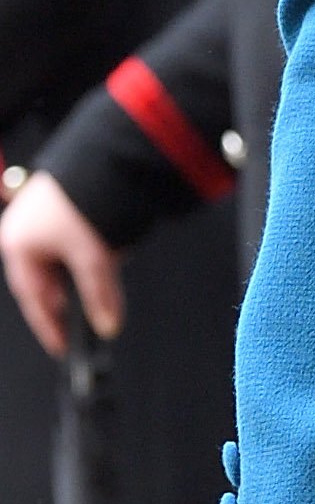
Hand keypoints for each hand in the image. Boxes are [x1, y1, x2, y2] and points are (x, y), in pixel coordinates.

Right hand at [0, 172, 122, 355]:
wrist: (102, 156)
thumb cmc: (85, 201)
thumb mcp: (94, 256)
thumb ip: (100, 295)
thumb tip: (108, 326)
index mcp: (18, 246)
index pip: (33, 298)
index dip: (48, 326)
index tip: (62, 348)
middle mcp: (21, 233)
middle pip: (44, 283)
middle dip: (65, 304)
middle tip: (82, 328)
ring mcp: (37, 220)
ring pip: (58, 265)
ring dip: (78, 280)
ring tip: (98, 294)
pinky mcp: (57, 210)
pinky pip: (69, 246)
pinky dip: (84, 259)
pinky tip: (104, 259)